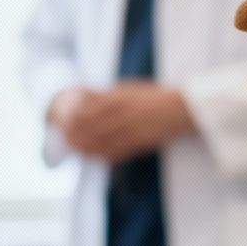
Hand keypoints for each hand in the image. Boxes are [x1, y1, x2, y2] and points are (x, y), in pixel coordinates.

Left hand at [50, 82, 194, 162]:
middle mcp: (124, 112)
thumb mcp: (131, 89)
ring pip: (102, 139)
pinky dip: (103, 154)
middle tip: (65, 139)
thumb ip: (109, 94)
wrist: (184, 107)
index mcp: (120, 97)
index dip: (74, 116)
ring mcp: (132, 127)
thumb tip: (86, 97)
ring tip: (75, 150)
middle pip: (92, 125)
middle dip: (76, 133)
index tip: (63, 121)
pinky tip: (94, 156)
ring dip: (86, 146)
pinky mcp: (141, 141)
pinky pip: (117, 150)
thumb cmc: (156, 97)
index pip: (89, 107)